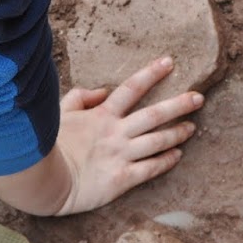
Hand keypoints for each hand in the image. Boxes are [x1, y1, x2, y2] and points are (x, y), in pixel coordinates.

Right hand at [51, 57, 202, 215]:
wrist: (44, 180)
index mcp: (102, 115)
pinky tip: (178, 156)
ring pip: (158, 141)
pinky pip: (151, 168)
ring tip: (192, 127)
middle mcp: (116, 133)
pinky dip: (166, 161)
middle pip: (154, 115)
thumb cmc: (48, 146)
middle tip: (199, 97)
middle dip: (179, 104)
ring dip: (178, 133)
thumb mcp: (60, 113)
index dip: (151, 74)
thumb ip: (80, 98)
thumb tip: (101, 90)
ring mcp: (121, 155)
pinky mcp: (122, 179)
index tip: (169, 62)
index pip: (132, 89)